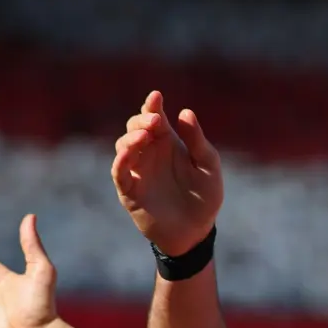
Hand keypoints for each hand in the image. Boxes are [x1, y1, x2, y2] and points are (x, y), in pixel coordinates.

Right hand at [111, 91, 223, 255]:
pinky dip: (121, 160)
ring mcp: (137, 171)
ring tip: (145, 136)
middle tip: (156, 121)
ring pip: (123, 145)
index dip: (152, 105)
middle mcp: (150, 153)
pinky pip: (119, 172)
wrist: (196, 231)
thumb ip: (197, 141)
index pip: (155, 117)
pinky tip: (129, 153)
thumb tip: (185, 112)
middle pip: (135, 127)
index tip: (156, 96)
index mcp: (168, 143)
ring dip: (131, 138)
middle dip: (142, 119)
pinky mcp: (129, 190)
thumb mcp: (208, 166)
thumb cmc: (204, 197)